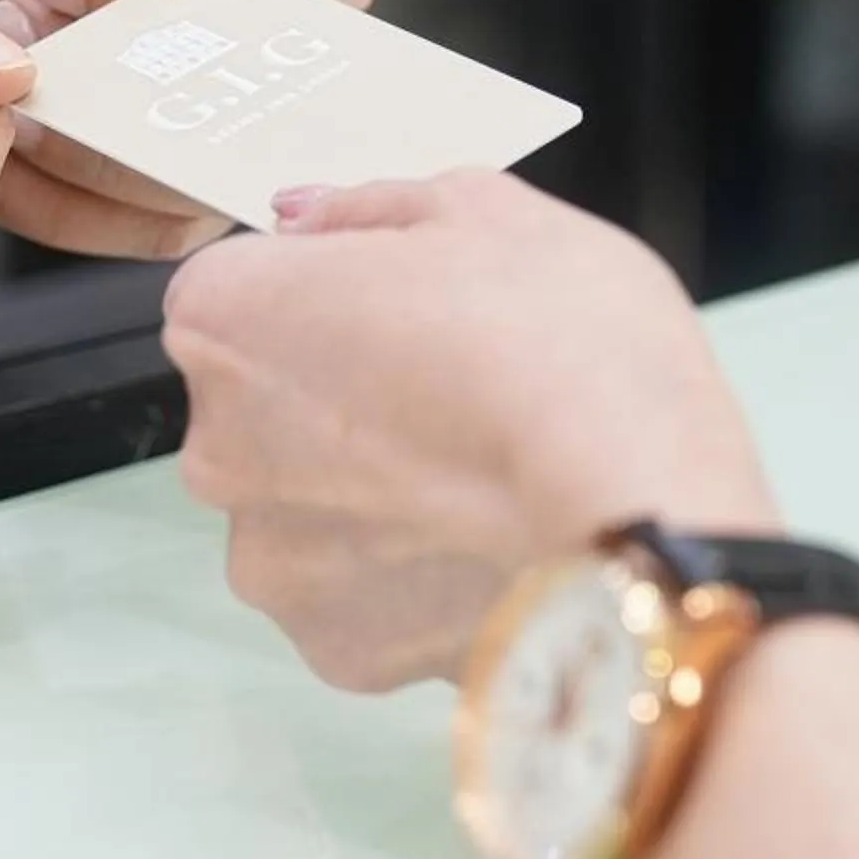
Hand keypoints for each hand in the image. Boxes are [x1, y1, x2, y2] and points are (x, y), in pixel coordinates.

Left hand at [0, 0, 372, 260]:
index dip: (178, 1)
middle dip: (115, 70)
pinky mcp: (184, 183)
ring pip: (194, 179)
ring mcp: (246, 106)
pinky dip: (53, 191)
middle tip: (20, 9)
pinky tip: (3, 129)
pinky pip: (140, 228)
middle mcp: (295, 15)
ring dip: (78, 134)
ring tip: (10, 55)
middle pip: (253, 97)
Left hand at [160, 172, 776, 691]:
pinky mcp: (332, 650)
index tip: (403, 306)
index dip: (326, 291)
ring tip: (484, 482)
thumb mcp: (486, 211)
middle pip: (261, 408)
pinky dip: (408, 580)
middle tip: (457, 390)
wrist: (643, 515)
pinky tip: (486, 551)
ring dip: (369, 497)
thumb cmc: (567, 339)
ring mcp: (268, 562)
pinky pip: (359, 597)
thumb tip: (304, 215)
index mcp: (227, 317)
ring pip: (308, 512)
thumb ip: (369, 208)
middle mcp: (215, 446)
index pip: (238, 289)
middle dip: (335, 398)